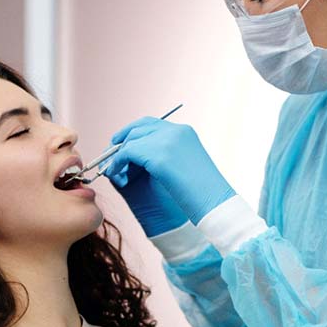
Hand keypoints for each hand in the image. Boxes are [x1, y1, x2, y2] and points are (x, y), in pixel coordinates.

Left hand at [104, 117, 235, 224]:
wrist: (214, 203)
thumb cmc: (204, 192)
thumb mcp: (186, 166)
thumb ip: (168, 156)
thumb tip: (144, 159)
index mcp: (184, 132)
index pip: (153, 124)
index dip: (136, 131)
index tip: (124, 142)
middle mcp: (175, 132)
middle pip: (140, 127)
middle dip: (123, 139)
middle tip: (112, 151)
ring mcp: (166, 141)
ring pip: (132, 140)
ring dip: (118, 153)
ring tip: (112, 167)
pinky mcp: (157, 155)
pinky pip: (127, 153)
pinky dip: (117, 162)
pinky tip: (114, 173)